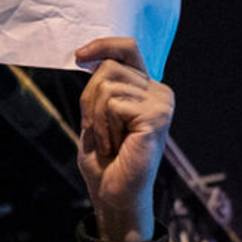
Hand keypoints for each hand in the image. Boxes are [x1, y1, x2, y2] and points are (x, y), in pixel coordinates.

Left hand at [73, 38, 173, 241]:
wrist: (114, 196)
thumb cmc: (105, 162)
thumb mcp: (96, 116)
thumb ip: (100, 87)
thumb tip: (90, 56)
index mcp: (146, 89)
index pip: (128, 49)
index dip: (103, 45)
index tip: (79, 56)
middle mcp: (159, 92)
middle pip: (109, 67)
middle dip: (90, 99)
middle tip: (99, 131)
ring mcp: (161, 103)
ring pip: (107, 85)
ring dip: (97, 117)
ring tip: (110, 142)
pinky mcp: (157, 115)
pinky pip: (113, 103)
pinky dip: (104, 127)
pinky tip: (115, 147)